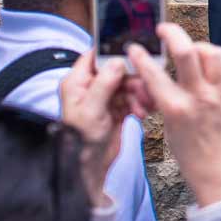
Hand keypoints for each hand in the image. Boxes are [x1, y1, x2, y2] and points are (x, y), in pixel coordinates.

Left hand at [59, 51, 147, 202]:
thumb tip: (117, 62)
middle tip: (142, 88)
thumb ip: (104, 84)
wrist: (91, 167)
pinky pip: (133, 98)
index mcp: (77, 83)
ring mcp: (105, 98)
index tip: (132, 54)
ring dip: (139, 93)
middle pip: (118, 70)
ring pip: (129, 84)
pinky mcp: (117, 108)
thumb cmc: (80, 142)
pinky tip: (141, 113)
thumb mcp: (91, 110)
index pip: (94, 57)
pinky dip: (140, 104)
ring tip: (142, 106)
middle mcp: (91, 87)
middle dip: (133, 78)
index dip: (113, 53)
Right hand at [128, 23, 220, 207]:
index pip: (153, 72)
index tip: (135, 47)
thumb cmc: (190, 154)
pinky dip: (216, 57)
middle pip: (186, 51)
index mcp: (175, 109)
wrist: (220, 173)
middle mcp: (199, 98)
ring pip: (212, 52)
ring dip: (198, 46)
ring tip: (191, 50)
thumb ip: (164, 99)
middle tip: (164, 29)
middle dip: (171, 33)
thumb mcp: (167, 127)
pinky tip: (209, 60)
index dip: (140, 55)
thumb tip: (157, 79)